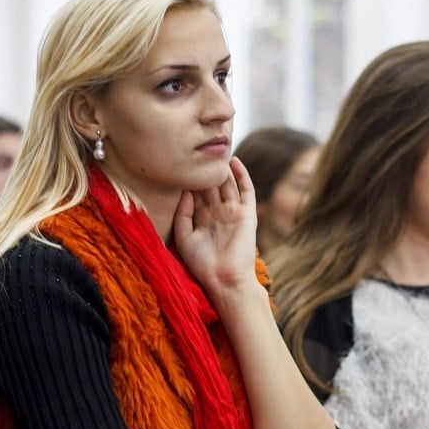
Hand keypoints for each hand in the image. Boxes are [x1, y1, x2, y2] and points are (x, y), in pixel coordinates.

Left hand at [173, 158, 258, 303]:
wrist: (225, 280)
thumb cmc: (202, 264)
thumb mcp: (185, 238)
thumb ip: (183, 214)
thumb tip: (185, 190)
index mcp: (202, 219)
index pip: (196, 192)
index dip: (190, 178)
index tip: (180, 161)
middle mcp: (218, 213)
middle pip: (212, 185)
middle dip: (206, 169)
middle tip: (198, 149)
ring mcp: (234, 212)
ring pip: (228, 183)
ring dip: (222, 168)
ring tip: (215, 149)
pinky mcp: (247, 214)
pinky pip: (246, 189)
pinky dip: (241, 174)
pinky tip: (234, 161)